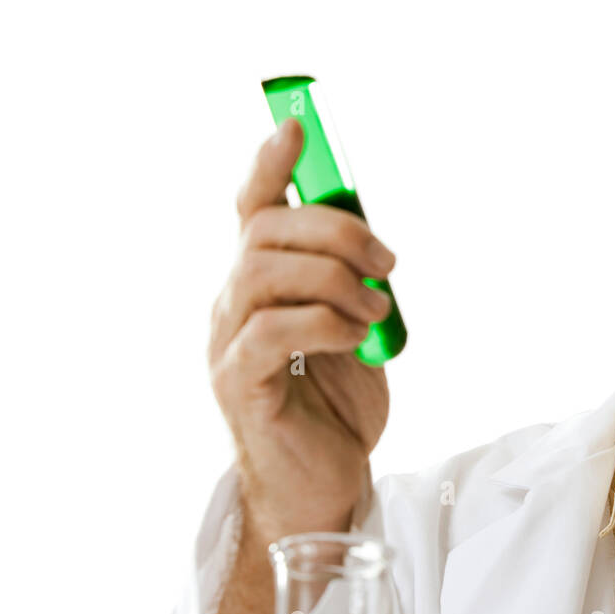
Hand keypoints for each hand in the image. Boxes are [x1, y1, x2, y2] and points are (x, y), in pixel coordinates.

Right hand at [209, 119, 395, 613]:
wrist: (323, 486)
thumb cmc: (336, 409)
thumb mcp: (356, 330)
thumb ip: (352, 284)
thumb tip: (371, 241)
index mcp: (260, 285)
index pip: (251, 210)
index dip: (270, 165)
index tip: (297, 128)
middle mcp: (232, 304)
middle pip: (264, 229)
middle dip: (335, 229)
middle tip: (386, 262)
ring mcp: (228, 342)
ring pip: (264, 271)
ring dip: (334, 279)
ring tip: (374, 310)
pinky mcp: (238, 384)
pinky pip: (271, 330)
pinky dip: (324, 322)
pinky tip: (355, 339)